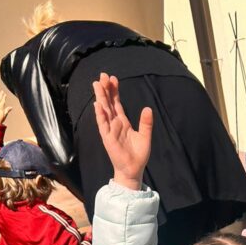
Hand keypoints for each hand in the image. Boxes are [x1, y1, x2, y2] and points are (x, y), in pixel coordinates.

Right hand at [92, 72, 152, 189]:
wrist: (133, 169)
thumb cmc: (138, 154)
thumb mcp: (145, 136)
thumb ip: (145, 123)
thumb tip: (147, 108)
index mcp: (123, 122)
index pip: (117, 103)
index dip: (115, 91)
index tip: (113, 78)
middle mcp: (114, 124)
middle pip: (108, 103)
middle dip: (105, 89)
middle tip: (103, 75)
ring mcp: (110, 130)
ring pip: (104, 111)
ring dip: (100, 98)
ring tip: (97, 84)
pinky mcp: (108, 138)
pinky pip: (103, 125)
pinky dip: (100, 115)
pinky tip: (98, 105)